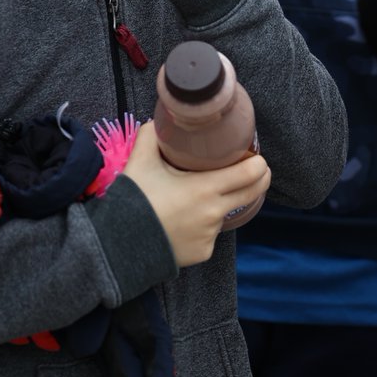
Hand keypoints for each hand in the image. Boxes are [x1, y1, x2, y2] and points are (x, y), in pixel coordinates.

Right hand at [120, 121, 269, 267]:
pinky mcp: (203, 254)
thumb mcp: (141, 161)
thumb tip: (158, 122)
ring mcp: (210, 236)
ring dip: (220, 203)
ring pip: (225, 212)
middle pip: (252, 193)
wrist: (117, 246)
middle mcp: (214, 212)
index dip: (259, 164)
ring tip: (196, 198)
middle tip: (254, 170)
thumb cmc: (134, 200)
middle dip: (258, 180)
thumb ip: (151, 135)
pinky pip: (210, 234)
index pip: (250, 174)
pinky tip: (184, 221)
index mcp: (206, 187)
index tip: (257, 158)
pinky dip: (203, 226)